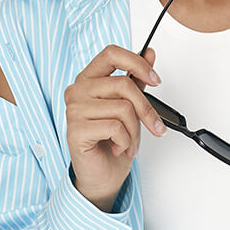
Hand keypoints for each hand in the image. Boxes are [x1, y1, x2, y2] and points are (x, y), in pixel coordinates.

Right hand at [64, 44, 166, 206]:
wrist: (102, 176)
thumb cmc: (112, 142)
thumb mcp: (129, 108)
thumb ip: (136, 80)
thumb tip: (150, 54)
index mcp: (88, 80)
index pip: (111, 54)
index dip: (137, 63)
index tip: (155, 80)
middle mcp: (77, 91)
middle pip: (124, 85)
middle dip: (146, 110)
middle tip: (154, 126)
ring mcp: (74, 110)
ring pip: (123, 108)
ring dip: (135, 132)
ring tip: (129, 143)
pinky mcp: (76, 130)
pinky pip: (115, 127)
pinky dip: (125, 142)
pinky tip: (118, 148)